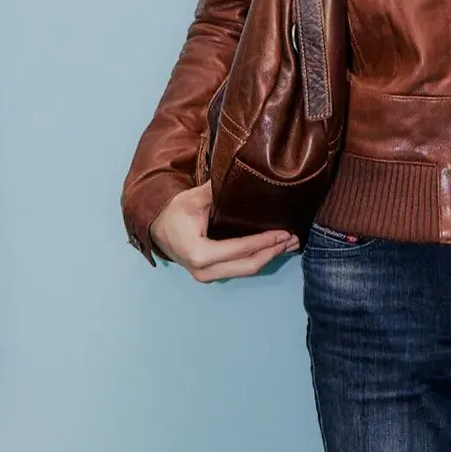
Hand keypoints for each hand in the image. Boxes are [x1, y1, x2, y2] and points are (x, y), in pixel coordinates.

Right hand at [149, 182, 298, 280]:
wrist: (156, 229)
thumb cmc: (174, 213)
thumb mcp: (193, 198)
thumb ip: (216, 190)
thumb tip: (242, 175)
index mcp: (199, 253)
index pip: (240, 249)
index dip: (265, 241)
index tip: (284, 232)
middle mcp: (204, 271)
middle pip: (248, 265)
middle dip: (273, 252)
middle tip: (294, 239)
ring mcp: (207, 276)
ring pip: (246, 271)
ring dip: (269, 257)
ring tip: (290, 244)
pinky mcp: (212, 275)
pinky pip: (240, 269)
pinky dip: (258, 259)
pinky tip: (273, 249)